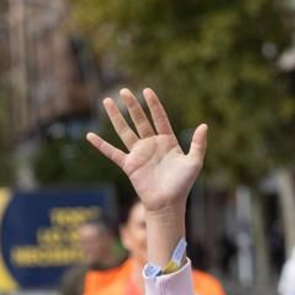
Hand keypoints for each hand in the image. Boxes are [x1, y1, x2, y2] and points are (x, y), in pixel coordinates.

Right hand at [85, 88, 205, 213]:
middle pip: (140, 121)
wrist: (168, 203)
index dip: (154, 105)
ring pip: (125, 131)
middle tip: (124, 90)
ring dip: (115, 117)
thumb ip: (198, 144)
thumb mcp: (194, 162)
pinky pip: (112, 153)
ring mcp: (139, 154)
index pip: (159, 118)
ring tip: (107, 101)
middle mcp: (151, 145)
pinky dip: (101, 145)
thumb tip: (204, 125)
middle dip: (132, 105)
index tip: (147, 91)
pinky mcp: (129, 165)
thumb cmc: (183, 184)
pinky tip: (90, 136)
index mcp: (167, 142)